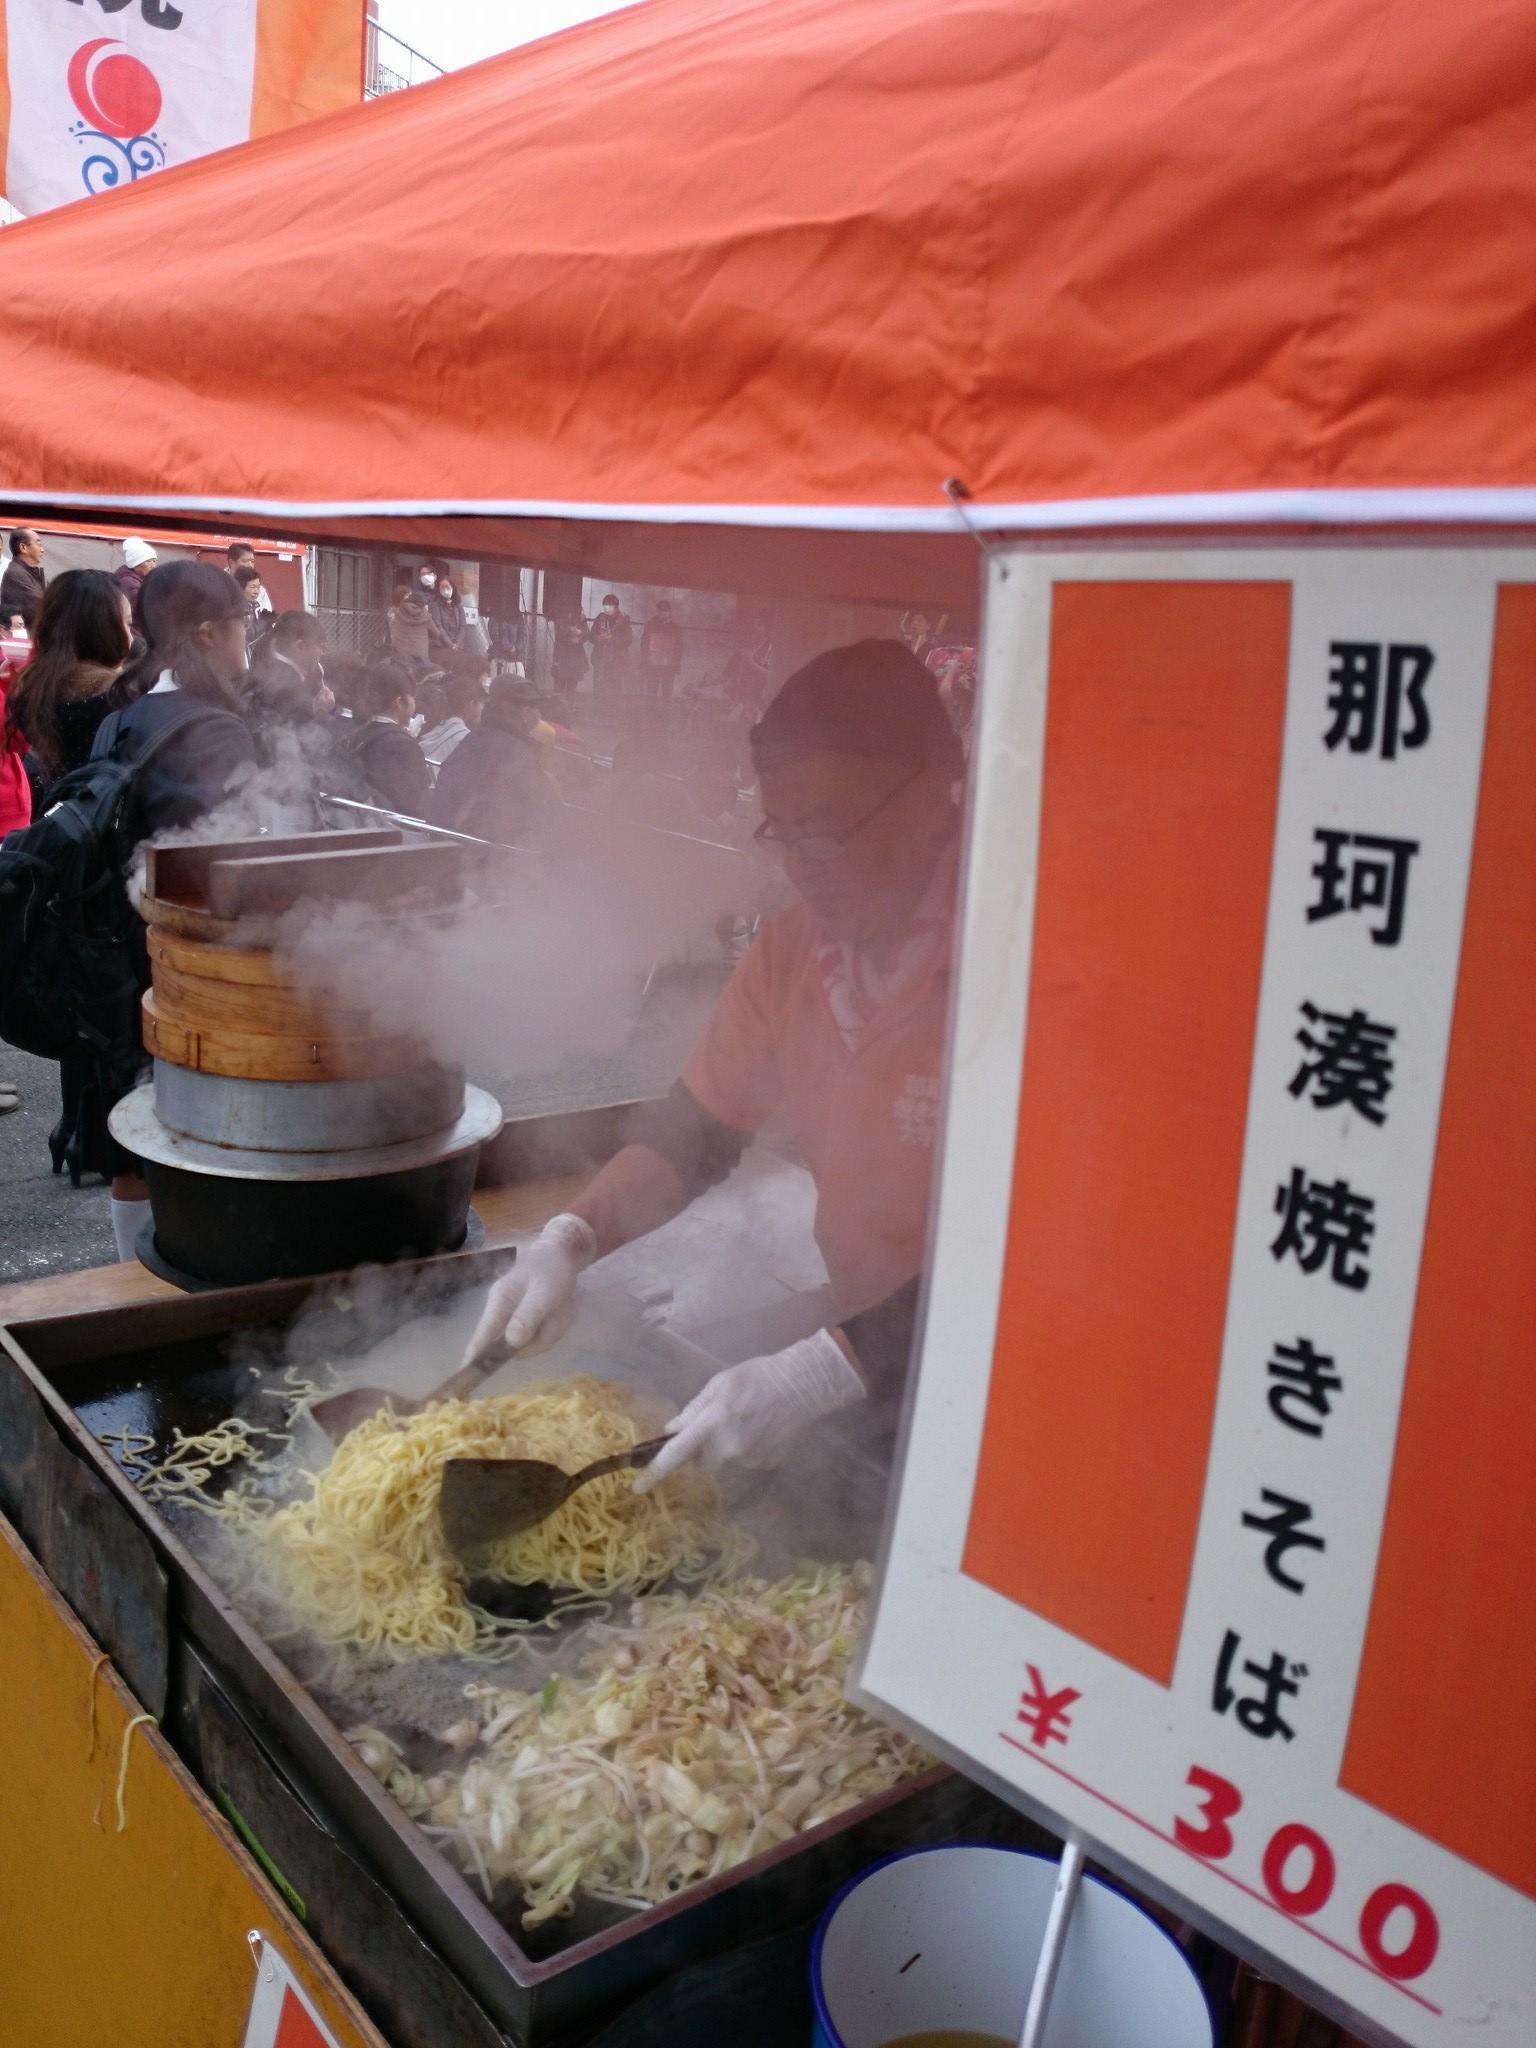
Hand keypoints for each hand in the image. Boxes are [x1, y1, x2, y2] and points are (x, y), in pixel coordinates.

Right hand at [465, 1213, 596, 1362]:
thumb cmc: (551, 1270)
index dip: (475, 1355)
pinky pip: (542, 1335)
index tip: (467, 1373)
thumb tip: (510, 1343)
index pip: (483, 1334)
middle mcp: (502, 1309)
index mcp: (499, 1300)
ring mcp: (515, 1315)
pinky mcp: (528, 1319)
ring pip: (532, 1341)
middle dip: (539, 1339)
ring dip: (551, 1331)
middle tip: (556, 1319)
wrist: (563, 1253)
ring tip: (560, 1309)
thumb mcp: (543, 1293)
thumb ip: (527, 1317)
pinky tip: (559, 1311)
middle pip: (514, 1344)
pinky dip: (554, 1327)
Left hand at [635, 1330, 864, 1486]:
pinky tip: (763, 1427)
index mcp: (713, 1422)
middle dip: (704, 1448)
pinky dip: (750, 1447)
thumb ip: (694, 1409)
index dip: (655, 1471)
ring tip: (749, 1419)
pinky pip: (748, 1460)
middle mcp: (729, 1447)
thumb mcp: (720, 1383)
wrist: (804, 1385)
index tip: (637, 1487)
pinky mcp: (767, 1463)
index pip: (677, 1453)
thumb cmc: (758, 1376)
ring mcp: (750, 1459)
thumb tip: (672, 1430)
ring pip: (727, 1459)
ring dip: (729, 1445)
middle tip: (718, 1424)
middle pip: (703, 1461)